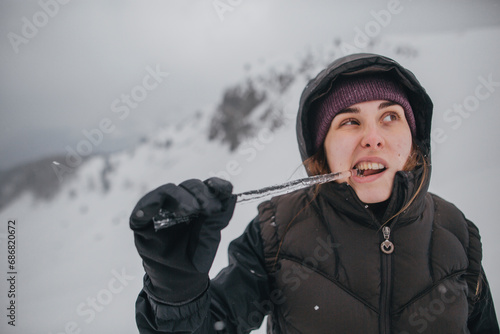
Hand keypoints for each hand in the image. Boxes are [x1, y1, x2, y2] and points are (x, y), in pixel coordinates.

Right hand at [130, 177, 235, 302]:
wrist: (178, 282)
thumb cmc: (194, 258)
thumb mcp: (210, 239)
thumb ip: (219, 219)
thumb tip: (231, 196)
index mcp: (198, 204)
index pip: (207, 186)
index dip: (216, 184)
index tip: (223, 189)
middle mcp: (179, 202)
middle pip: (189, 185)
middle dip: (201, 194)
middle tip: (209, 209)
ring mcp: (160, 209)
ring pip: (168, 191)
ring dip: (180, 197)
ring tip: (190, 210)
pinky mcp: (142, 221)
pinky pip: (141, 209)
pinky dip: (146, 208)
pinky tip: (148, 213)